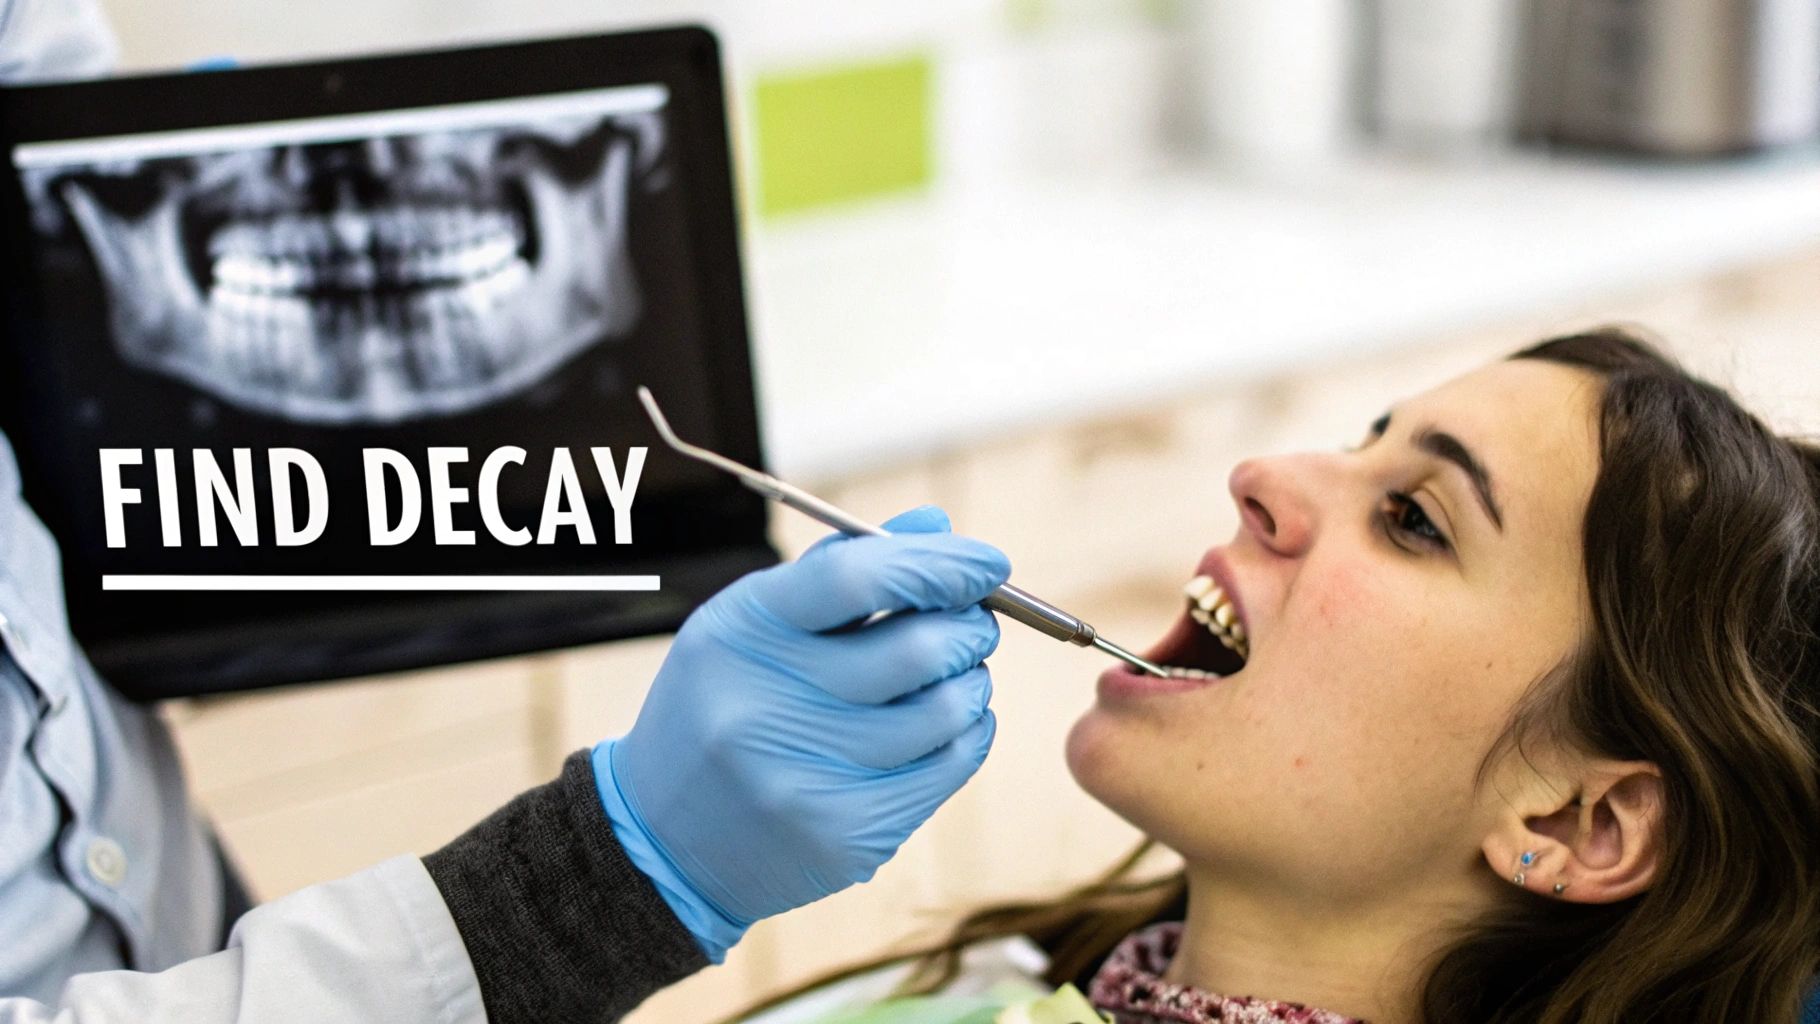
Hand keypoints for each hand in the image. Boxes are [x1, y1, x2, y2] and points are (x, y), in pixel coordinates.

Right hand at [592, 506, 1008, 959]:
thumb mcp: (752, 624)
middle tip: (975, 623)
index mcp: (744, 633)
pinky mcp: (847, 835)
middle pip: (918, 648)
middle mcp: (770, 707)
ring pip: (947, 710)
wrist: (666, 838)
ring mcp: (809, 778)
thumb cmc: (725, 705)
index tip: (988, 562)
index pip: (856, 578)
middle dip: (970, 627)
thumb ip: (840, 568)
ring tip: (955, 676)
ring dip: (972, 682)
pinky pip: (950, 767)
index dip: (939, 563)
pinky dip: (968, 732)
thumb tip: (937, 526)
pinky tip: (946, 724)